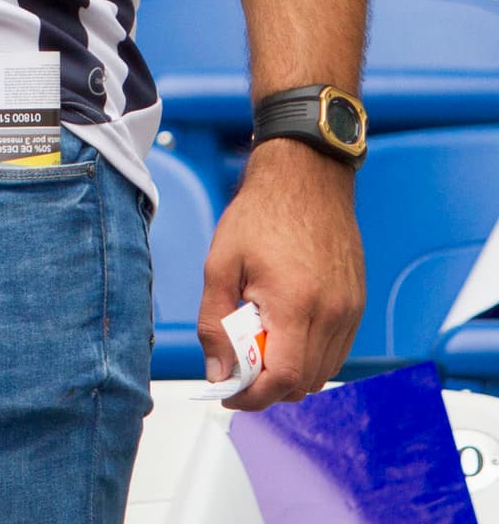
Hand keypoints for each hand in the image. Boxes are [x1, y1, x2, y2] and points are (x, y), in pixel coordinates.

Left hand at [197, 138, 364, 409]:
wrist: (306, 175)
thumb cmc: (262, 212)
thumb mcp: (221, 263)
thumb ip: (214, 323)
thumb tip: (217, 372)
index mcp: (295, 303)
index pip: (282, 379)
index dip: (253, 395)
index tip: (230, 391)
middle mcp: (331, 313)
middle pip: (303, 383)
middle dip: (269, 387)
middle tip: (240, 365)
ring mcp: (349, 310)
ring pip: (323, 372)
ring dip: (291, 373)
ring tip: (262, 343)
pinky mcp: (357, 303)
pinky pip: (337, 350)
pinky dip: (311, 354)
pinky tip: (286, 329)